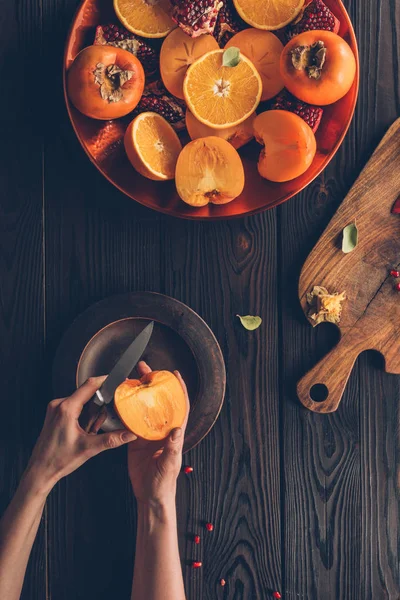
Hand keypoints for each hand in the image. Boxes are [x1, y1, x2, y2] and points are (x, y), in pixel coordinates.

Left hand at [26, 377, 136, 494]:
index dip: (105, 380)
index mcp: (67, 409)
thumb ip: (112, 439)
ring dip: (89, 414)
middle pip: (87, 394)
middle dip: (97, 408)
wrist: (40, 470)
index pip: (90, 385)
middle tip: (95, 426)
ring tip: (87, 432)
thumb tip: (129, 434)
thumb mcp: (89, 448)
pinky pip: (74, 406)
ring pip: (81, 401)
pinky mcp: (55, 414)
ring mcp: (55, 408)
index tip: (116, 380)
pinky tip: (81, 431)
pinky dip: (82, 416)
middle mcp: (59, 404)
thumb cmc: (58, 460)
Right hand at [127, 362, 189, 508]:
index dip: (179, 389)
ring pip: (144, 407)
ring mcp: (148, 433)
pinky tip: (120, 400)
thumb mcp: (169, 464)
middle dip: (154, 384)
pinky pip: (130, 421)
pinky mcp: (135, 440)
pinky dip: (125, 410)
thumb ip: (173, 447)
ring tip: (131, 378)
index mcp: (173, 433)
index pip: (180, 406)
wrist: (150, 497)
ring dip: (139, 393)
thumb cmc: (164, 482)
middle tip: (144, 369)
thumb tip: (177, 430)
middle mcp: (162, 429)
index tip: (175, 374)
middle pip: (159, 401)